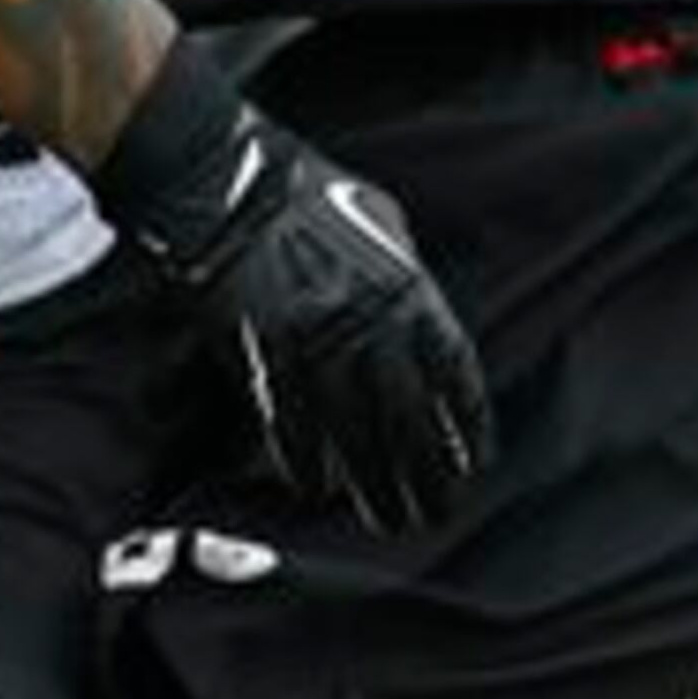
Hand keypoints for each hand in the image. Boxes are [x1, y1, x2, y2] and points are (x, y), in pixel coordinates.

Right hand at [99, 45, 491, 534]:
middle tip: (435, 513)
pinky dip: (305, 457)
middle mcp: (368, 320)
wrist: (224, 180)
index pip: (454, 372)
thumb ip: (407, 282)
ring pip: (356, 431)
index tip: (473, 463)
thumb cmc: (303, 192)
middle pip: (410, 417)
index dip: (467, 424)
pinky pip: (291, 420)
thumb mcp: (381, 221)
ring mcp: (315, 339)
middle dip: (426, 472)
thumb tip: (424, 334)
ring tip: (389, 519)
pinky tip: (316, 487)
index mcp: (406, 287)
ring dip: (374, 482)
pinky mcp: (264, 350)